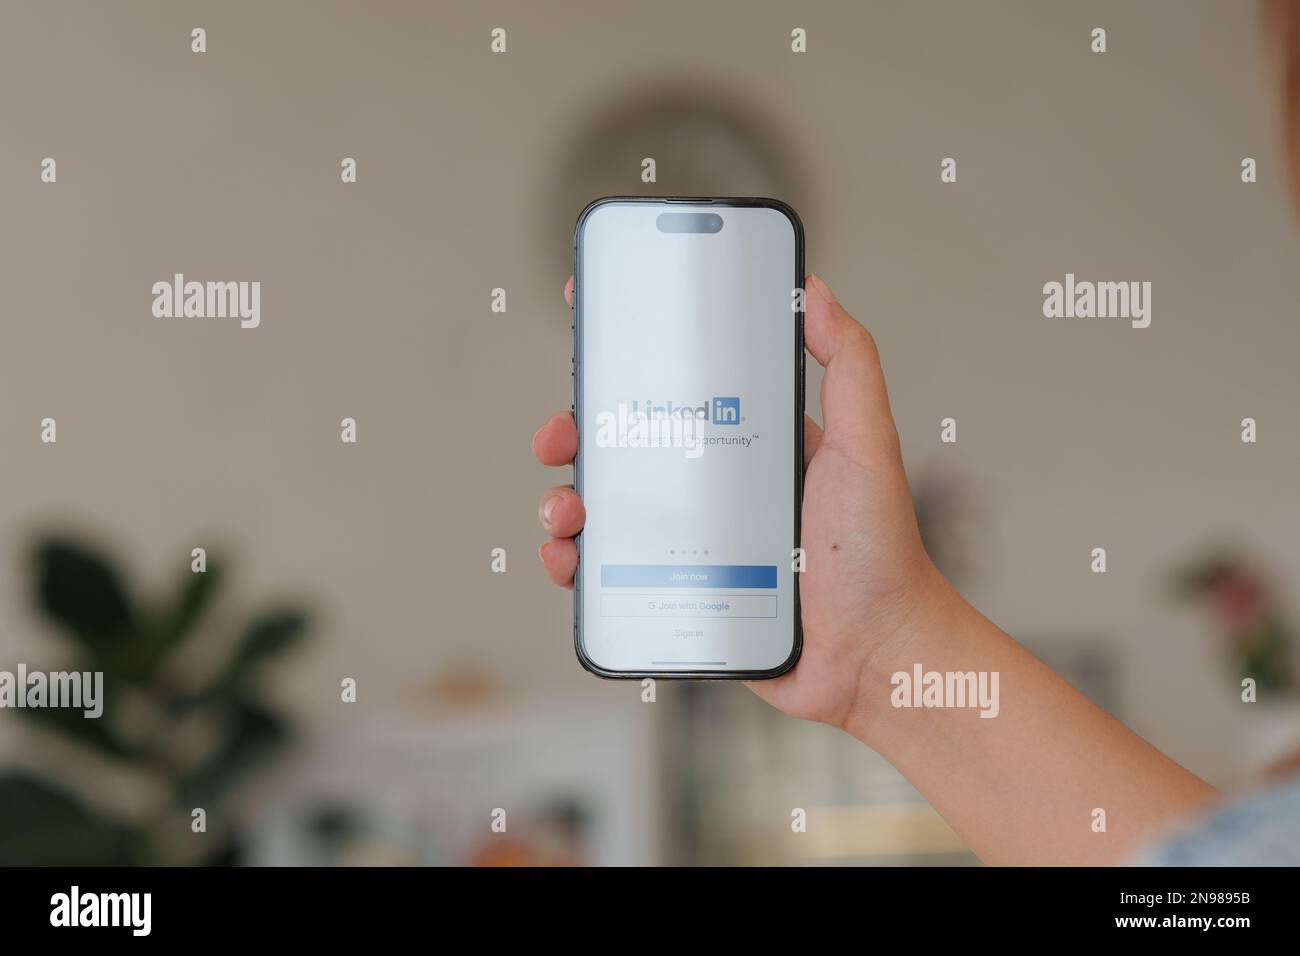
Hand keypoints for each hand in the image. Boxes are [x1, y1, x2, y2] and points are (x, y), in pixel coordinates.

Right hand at [533, 274, 955, 730]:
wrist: (874, 656)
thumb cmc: (879, 554)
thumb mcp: (866, 445)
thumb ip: (850, 365)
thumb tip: (817, 289)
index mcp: (746, 445)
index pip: (676, 391)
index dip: (628, 365)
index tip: (592, 334)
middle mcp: (711, 491)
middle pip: (624, 448)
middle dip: (576, 433)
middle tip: (559, 435)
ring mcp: (689, 544)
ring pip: (605, 511)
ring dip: (565, 500)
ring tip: (565, 510)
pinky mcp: (676, 596)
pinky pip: (608, 576)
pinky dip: (574, 565)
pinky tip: (568, 561)